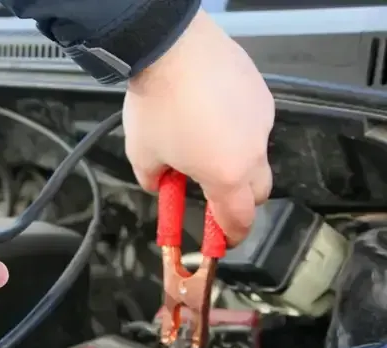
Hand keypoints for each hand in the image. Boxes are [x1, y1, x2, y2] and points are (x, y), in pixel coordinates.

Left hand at [122, 9, 273, 244]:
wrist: (172, 48)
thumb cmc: (157, 104)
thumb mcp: (142, 154)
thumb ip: (154, 181)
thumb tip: (159, 186)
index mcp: (226, 175)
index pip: (239, 220)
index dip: (231, 237)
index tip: (222, 241)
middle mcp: (253, 151)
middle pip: (258, 192)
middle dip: (238, 202)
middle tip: (212, 198)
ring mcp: (262, 120)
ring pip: (256, 154)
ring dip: (235, 161)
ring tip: (200, 144)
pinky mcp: (262, 94)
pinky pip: (253, 123)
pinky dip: (236, 129)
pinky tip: (210, 114)